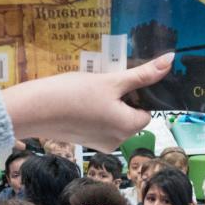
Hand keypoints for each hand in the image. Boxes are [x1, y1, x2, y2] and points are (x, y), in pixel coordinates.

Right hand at [1, 54, 173, 150]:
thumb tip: (170, 61)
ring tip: (90, 92)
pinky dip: (94, 113)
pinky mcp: (86, 141)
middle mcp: (118, 141)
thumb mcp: (111, 80)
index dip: (137, 95)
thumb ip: (142, 74)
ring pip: (115, 120)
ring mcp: (100, 143)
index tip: (122, 82)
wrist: (34, 109)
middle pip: (131, 116)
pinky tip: (80, 101)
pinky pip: (99, 125)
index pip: (146, 111)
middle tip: (104, 84)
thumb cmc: (74, 94)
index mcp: (129, 128)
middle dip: (122, 99)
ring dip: (108, 104)